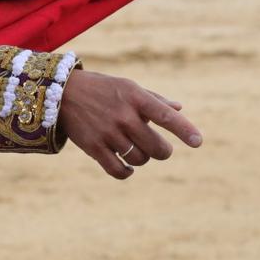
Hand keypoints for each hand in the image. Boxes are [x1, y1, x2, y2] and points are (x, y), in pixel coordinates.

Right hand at [58, 69, 201, 179]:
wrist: (62, 93)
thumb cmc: (102, 89)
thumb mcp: (128, 87)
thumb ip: (154, 100)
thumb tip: (180, 108)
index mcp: (134, 97)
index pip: (165, 115)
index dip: (184, 129)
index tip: (198, 142)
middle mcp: (123, 115)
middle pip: (157, 147)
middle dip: (163, 151)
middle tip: (161, 149)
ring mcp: (108, 133)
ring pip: (140, 159)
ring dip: (143, 158)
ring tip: (137, 150)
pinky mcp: (93, 147)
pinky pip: (119, 170)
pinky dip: (127, 172)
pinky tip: (128, 167)